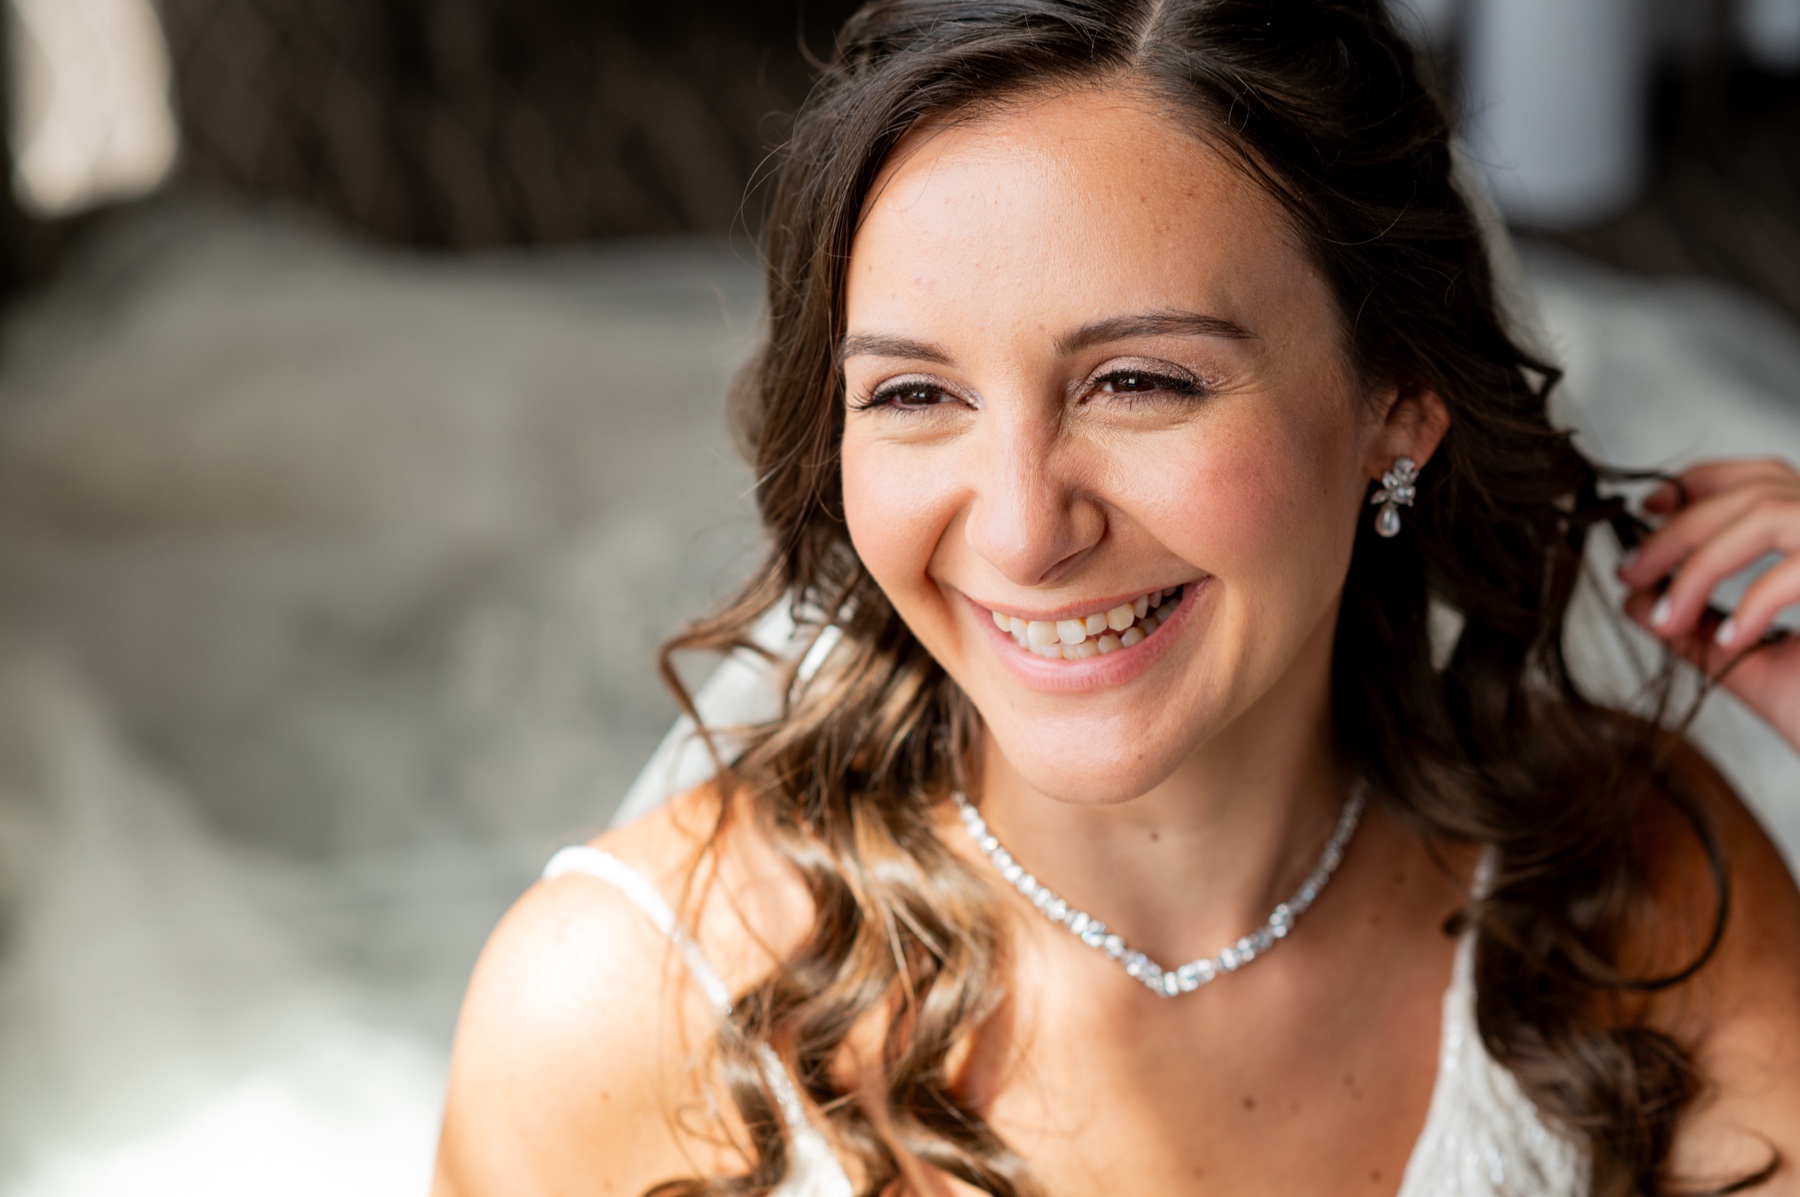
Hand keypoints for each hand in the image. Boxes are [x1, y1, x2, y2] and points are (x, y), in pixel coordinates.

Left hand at [1617, 458, 1799, 751]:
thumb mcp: (1753, 662)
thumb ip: (1696, 629)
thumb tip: (1635, 602)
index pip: (1761, 477)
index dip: (1701, 483)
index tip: (1647, 508)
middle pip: (1751, 491)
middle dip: (1677, 533)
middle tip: (1630, 573)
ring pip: (1766, 514)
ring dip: (1701, 566)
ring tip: (1667, 617)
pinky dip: (1755, 601)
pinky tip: (1734, 639)